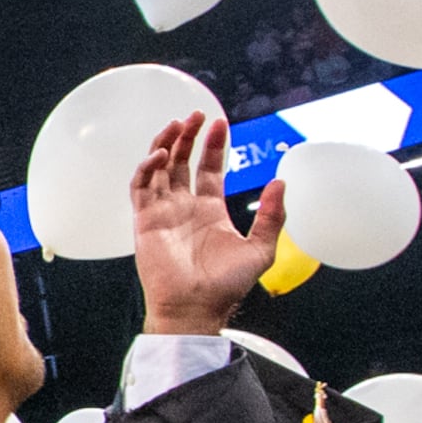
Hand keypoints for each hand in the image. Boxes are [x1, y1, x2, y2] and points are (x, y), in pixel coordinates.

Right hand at [127, 112, 284, 337]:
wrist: (195, 307)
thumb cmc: (225, 286)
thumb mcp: (261, 249)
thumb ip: (272, 216)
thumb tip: (280, 182)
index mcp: (210, 211)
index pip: (208, 169)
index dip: (213, 146)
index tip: (219, 124)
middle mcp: (184, 207)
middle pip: (182, 162)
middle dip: (187, 137)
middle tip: (195, 115)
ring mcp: (162, 212)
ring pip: (158, 168)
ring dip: (165, 144)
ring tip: (176, 125)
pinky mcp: (145, 220)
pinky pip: (141, 187)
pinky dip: (148, 167)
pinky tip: (162, 155)